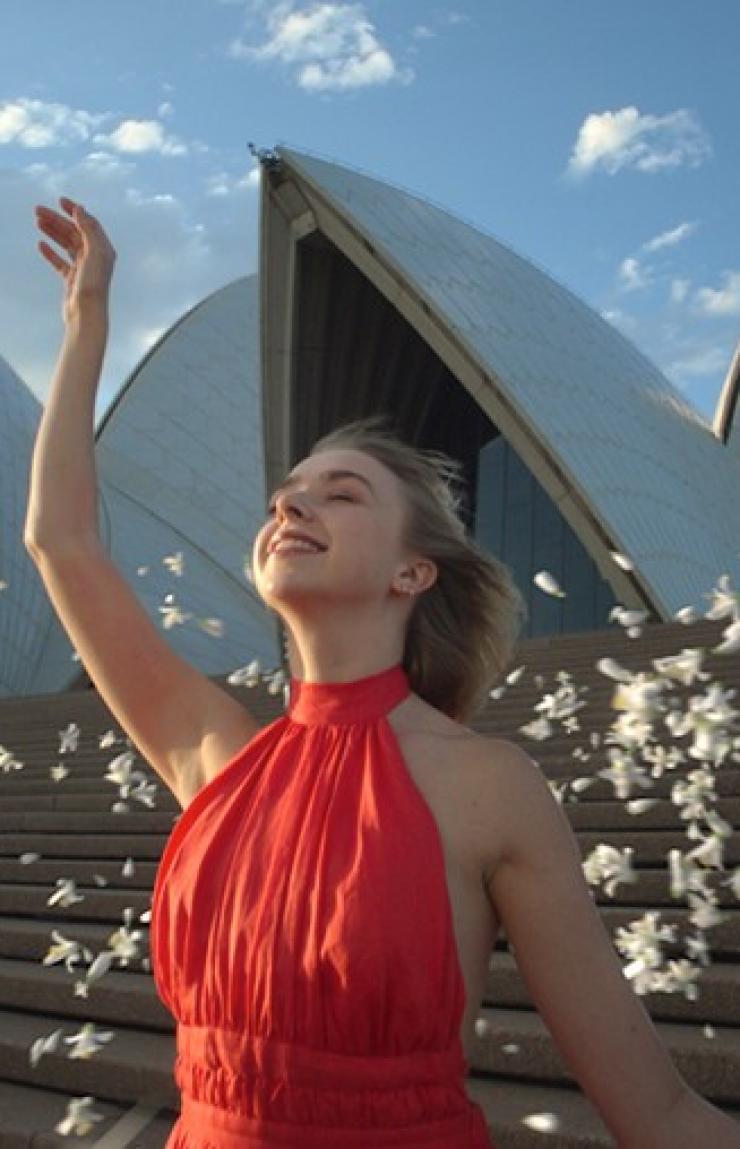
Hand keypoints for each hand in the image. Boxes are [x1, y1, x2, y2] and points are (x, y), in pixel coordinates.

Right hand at [35, 196, 115, 325]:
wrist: (86, 313)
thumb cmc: (93, 284)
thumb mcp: (94, 252)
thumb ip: (88, 229)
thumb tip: (79, 209)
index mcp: (103, 249)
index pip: (89, 224)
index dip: (75, 211)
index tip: (60, 201)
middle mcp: (95, 257)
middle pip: (74, 232)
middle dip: (57, 220)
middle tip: (38, 211)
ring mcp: (83, 268)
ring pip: (66, 245)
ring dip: (52, 232)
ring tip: (37, 222)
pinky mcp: (72, 279)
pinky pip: (60, 262)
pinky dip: (51, 252)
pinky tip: (41, 245)